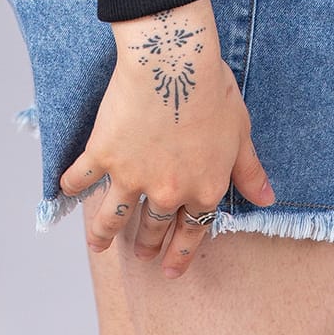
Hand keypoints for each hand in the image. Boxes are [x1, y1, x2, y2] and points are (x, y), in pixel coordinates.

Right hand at [59, 0, 274, 278]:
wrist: (174, 63)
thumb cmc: (213, 91)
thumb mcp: (240, 133)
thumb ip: (249, 172)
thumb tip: (267, 199)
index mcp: (203, 189)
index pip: (193, 231)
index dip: (182, 253)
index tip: (172, 270)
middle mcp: (166, 192)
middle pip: (154, 226)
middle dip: (148, 245)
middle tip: (142, 255)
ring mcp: (132, 176)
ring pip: (114, 216)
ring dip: (104, 234)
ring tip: (97, 244)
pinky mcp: (104, 154)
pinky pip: (82, 177)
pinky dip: (72, 185)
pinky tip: (66, 191)